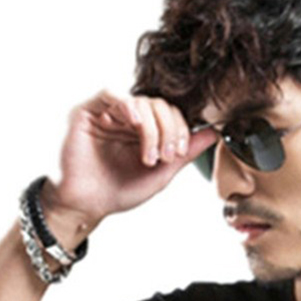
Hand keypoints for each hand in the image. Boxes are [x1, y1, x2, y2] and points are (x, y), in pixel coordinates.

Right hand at [46, 88, 218, 221]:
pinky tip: (135, 123)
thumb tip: (213, 133)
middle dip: (169, 130)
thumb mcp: (160, 174)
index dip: (180, 129)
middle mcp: (129, 118)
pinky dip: (128, 106)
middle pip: (160, 105)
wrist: (88, 205)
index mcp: (147, 130)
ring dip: (152, 128)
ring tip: (149, 157)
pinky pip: (111, 95)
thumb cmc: (118, 191)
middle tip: (166, 157)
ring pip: (141, 101)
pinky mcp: (89, 111)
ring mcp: (109, 112)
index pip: (171, 114)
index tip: (178, 154)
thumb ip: (184, 154)